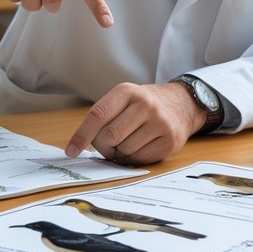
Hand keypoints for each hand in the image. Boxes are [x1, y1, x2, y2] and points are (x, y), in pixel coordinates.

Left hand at [64, 82, 203, 165]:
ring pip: (124, 151)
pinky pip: (140, 160)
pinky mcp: (170, 141)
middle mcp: (145, 104)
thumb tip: (80, 146)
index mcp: (127, 91)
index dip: (81, 135)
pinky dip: (134, 159)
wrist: (181, 104)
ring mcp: (160, 122)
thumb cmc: (143, 105)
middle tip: (109, 145)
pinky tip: (140, 147)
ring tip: (129, 142)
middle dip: (103, 146)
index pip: (98, 115)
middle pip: (109, 137)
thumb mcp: (124, 99)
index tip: (71, 151)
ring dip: (120, 153)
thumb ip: (104, 116)